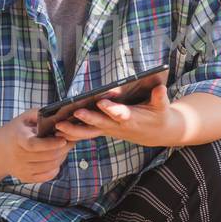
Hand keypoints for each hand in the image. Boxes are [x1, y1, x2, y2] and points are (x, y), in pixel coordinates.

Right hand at [0, 108, 71, 183]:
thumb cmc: (17, 130)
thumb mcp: (25, 118)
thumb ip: (40, 114)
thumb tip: (59, 113)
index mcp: (18, 139)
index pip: (34, 145)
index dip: (50, 144)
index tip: (63, 140)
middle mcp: (18, 157)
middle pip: (47, 156)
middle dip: (63, 149)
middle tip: (71, 140)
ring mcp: (22, 169)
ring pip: (50, 166)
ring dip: (62, 156)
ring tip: (64, 147)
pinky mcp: (26, 178)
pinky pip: (48, 175)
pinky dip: (56, 167)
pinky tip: (57, 158)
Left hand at [53, 84, 184, 147]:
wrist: (156, 133)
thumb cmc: (159, 115)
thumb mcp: (162, 106)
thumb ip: (159, 97)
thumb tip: (160, 87)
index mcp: (132, 118)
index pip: (121, 114)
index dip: (112, 109)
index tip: (102, 102)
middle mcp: (118, 126)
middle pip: (101, 123)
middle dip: (88, 119)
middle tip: (75, 112)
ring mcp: (109, 130)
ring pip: (89, 132)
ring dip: (74, 131)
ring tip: (58, 127)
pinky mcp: (103, 130)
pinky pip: (86, 134)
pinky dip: (72, 133)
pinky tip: (57, 130)